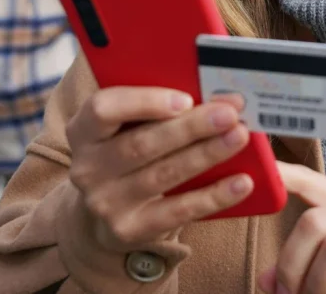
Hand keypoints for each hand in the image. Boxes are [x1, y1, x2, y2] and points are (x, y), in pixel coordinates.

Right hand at [66, 87, 253, 252]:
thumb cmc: (126, 150)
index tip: (185, 98)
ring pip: (163, 174)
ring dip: (206, 154)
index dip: (144, 102)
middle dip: (191, 126)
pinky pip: (178, 211)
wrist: (106, 210)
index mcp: (83, 129)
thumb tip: (215, 94)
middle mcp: (88, 167)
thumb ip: (155, 108)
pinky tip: (242, 182)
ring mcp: (106, 202)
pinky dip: (214, 196)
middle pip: (142, 143)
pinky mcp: (129, 230)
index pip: (103, 109)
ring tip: (239, 136)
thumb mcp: (126, 126)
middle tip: (229, 113)